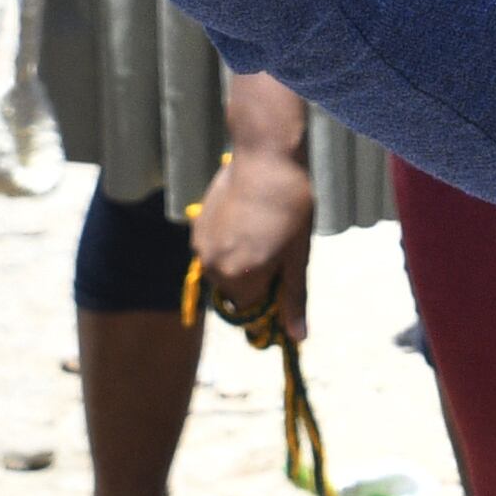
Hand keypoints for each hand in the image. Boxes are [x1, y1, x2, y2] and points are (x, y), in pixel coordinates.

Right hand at [191, 143, 317, 338]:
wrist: (266, 157)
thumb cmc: (291, 205)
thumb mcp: (298, 255)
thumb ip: (293, 298)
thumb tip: (297, 337)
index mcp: (240, 277)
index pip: (252, 311)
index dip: (270, 304)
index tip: (283, 288)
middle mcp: (213, 267)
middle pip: (235, 293)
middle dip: (255, 283)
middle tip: (280, 254)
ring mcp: (201, 246)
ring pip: (222, 272)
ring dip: (240, 264)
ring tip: (264, 233)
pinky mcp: (197, 227)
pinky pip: (212, 252)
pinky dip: (228, 247)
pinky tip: (248, 223)